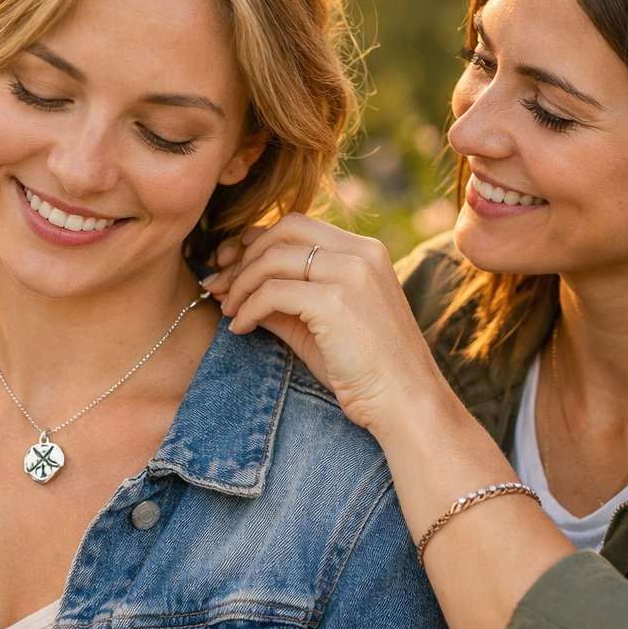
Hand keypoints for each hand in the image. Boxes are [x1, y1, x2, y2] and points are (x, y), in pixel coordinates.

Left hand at [203, 214, 449, 431]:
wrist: (407, 402)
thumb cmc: (367, 370)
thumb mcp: (322, 325)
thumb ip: (286, 301)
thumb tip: (237, 290)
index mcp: (365, 252)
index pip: (300, 226)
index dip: (259, 240)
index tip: (233, 263)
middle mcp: (360, 254)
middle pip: (284, 229)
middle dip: (244, 254)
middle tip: (220, 283)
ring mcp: (350, 274)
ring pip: (273, 257)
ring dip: (240, 282)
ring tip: (227, 309)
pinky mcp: (335, 301)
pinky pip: (272, 292)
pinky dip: (249, 308)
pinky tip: (240, 327)